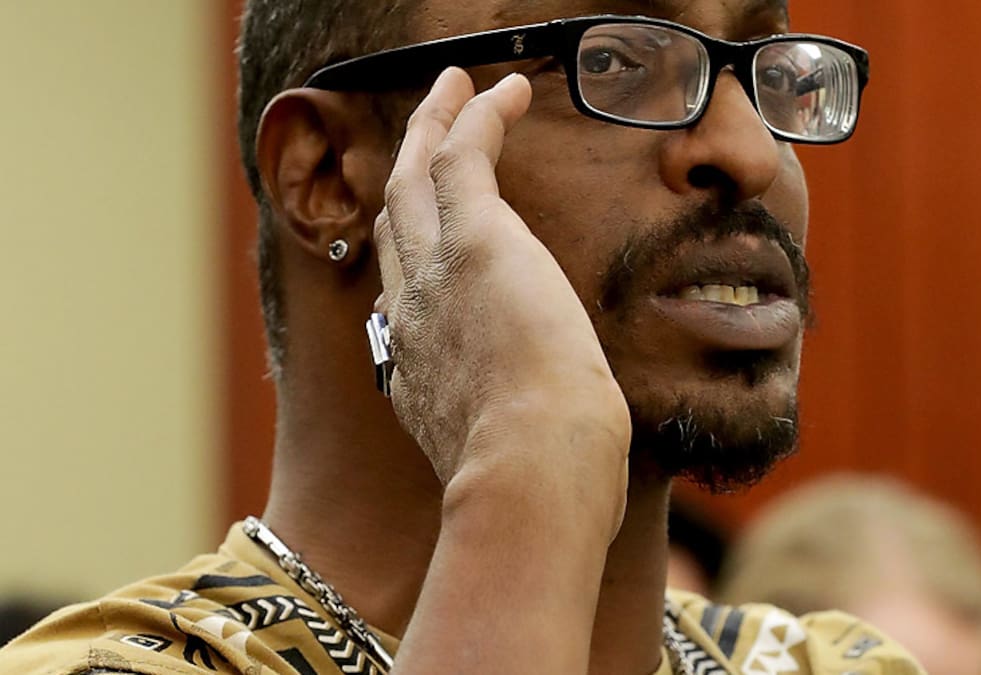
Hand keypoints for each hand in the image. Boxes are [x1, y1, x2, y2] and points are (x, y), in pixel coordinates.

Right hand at [374, 68, 629, 523]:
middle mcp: (410, 317)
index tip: (433, 238)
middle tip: (424, 135)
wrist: (531, 475)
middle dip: (405, 175)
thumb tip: (567, 451)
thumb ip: (521, 441)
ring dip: (431, 125)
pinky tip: (504, 89)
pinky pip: (460, 153)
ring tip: (454, 87)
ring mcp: (433, 275)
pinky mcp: (474, 240)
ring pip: (412, 177)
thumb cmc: (545, 487)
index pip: (405, 298)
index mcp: (420, 372)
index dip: (412, 258)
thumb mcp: (518, 463)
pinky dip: (476, 115)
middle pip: (393, 224)